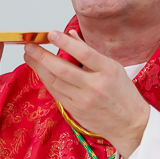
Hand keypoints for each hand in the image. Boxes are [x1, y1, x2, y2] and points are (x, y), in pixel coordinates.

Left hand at [23, 30, 149, 157]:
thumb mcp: (114, 68)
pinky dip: (46, 80)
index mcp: (108, 71)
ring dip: (39, 68)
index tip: (50, 34)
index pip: (83, 53)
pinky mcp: (76, 111)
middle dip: (42, 56)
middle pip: (62, 69)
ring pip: (55, 82)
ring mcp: (84, 100)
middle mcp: (95, 86)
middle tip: (29, 46)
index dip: (65, 42)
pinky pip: (56, 93)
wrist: (130, 124)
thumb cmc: (123, 94)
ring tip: (29, 56)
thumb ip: (90, 52)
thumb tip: (70, 35)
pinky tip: (39, 71)